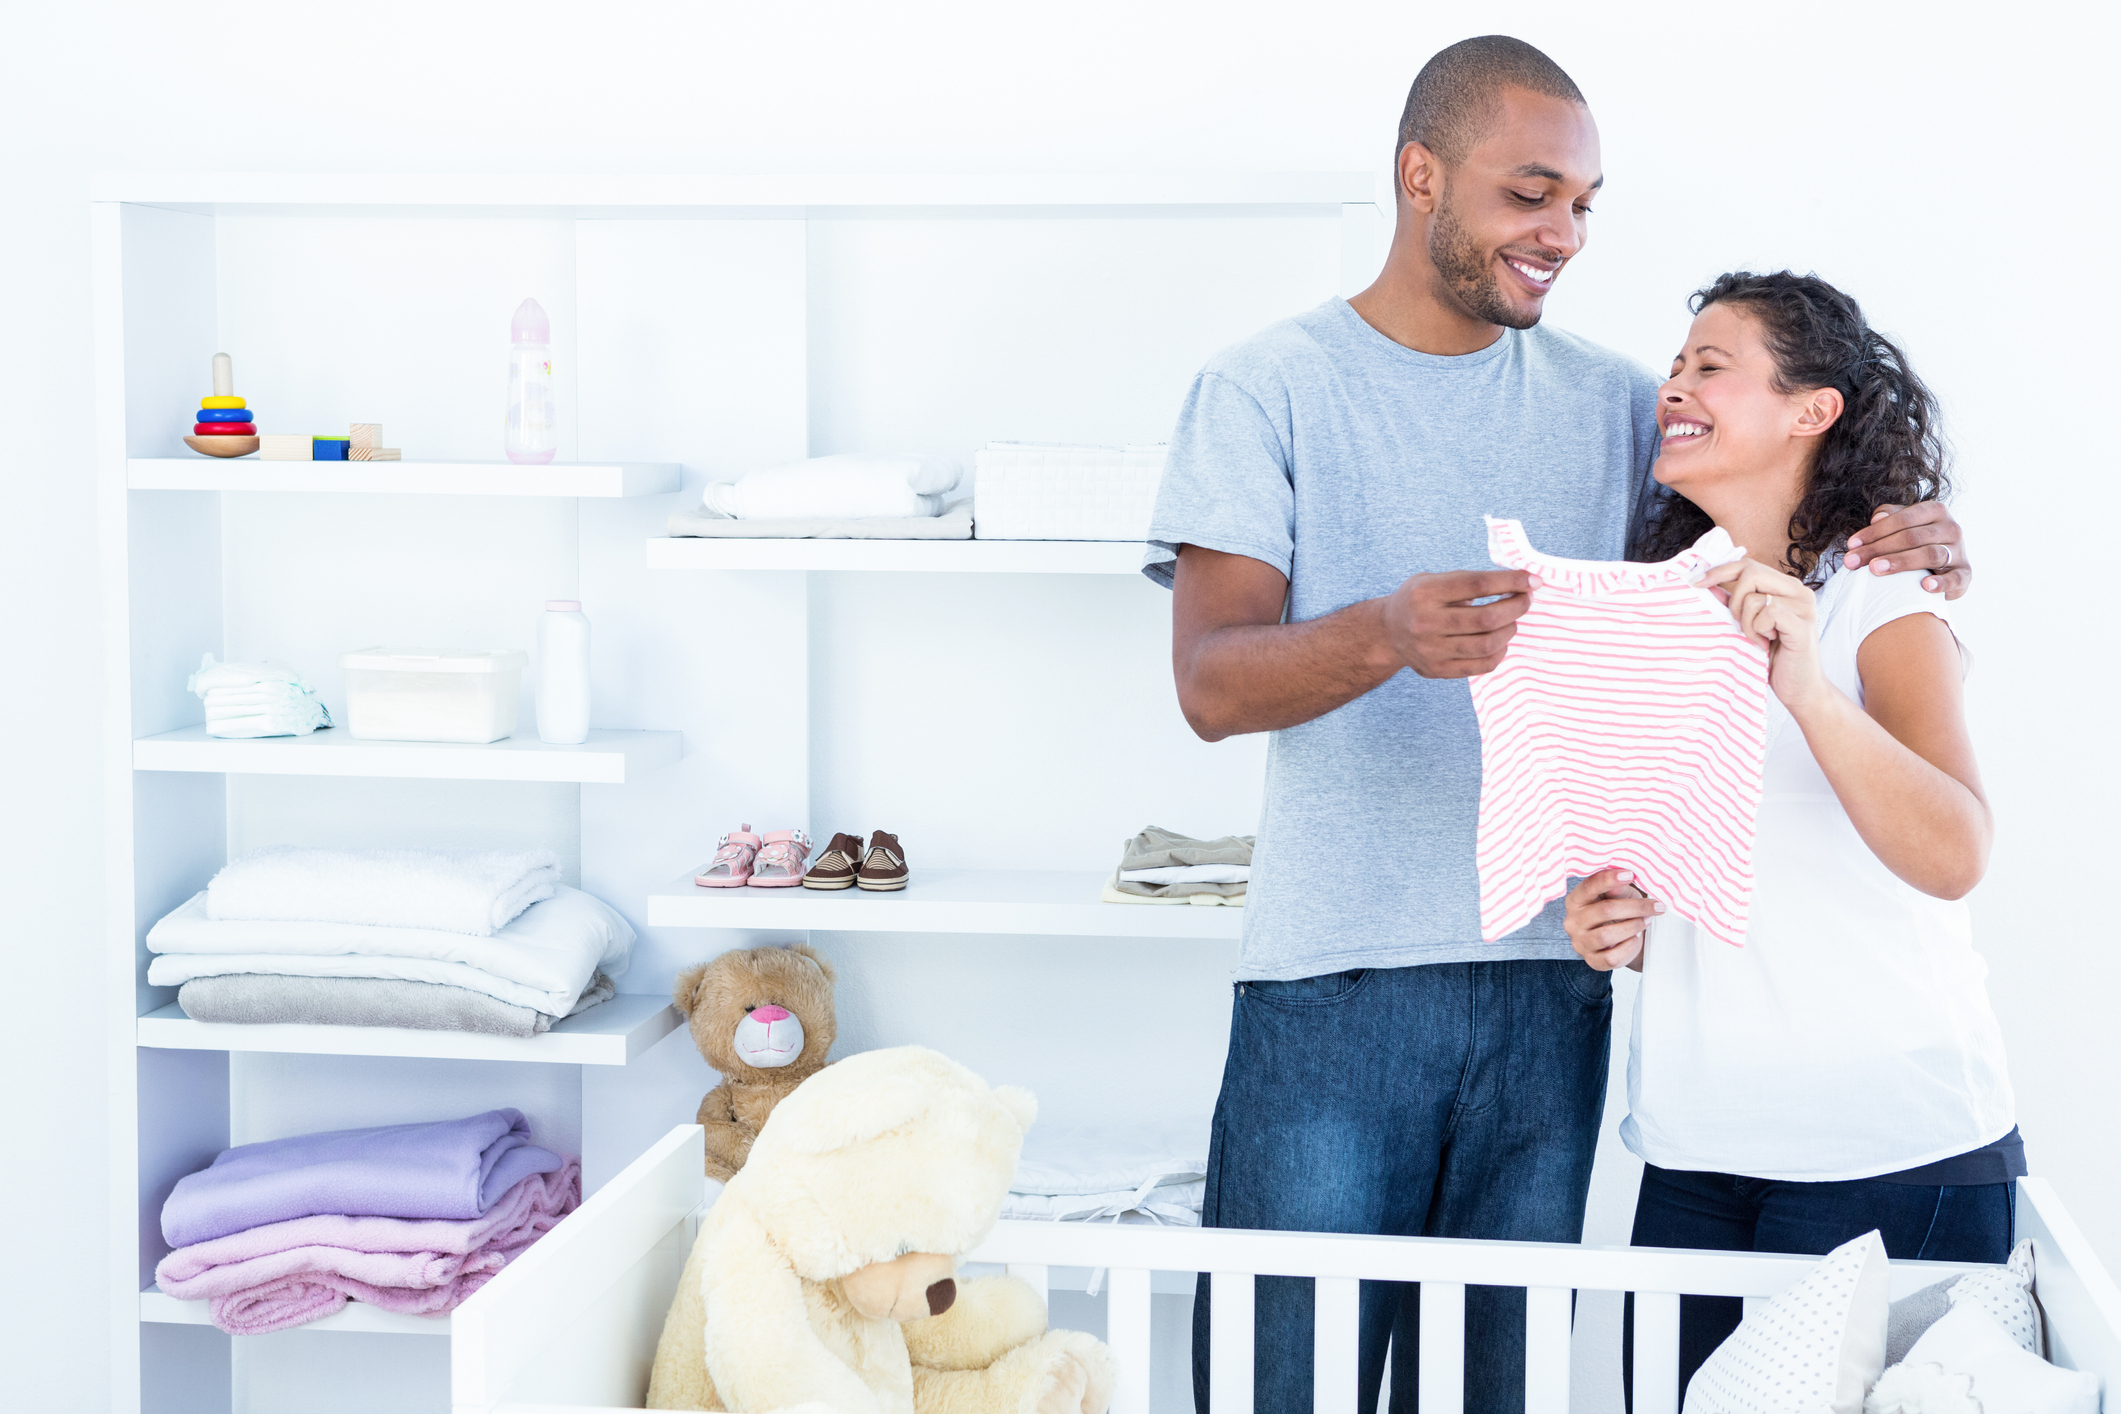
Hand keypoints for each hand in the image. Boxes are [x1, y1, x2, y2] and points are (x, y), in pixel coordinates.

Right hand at [1380, 569, 1531, 677]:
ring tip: (1512, 621)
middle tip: (1526, 599)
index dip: (1511, 581)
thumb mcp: (1433, 580)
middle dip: (1516, 606)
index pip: (1478, 584)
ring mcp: (1431, 650)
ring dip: (1510, 630)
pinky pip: (1481, 665)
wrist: (1387, 633)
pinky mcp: (1438, 670)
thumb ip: (1469, 582)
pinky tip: (1499, 641)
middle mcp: (1426, 622)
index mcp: (1425, 592)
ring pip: (1487, 643)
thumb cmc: (1419, 600)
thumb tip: (1519, 584)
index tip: (1533, 580)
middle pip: (1486, 617)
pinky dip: (1499, 652)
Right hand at [1565, 868, 1661, 970]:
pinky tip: (1636, 939)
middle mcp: (1572, 922)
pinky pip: (1612, 958)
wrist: (1618, 937)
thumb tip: (1618, 884)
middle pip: (1605, 911)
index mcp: (1575, 901)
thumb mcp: (1619, 894)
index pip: (1589, 887)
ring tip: (1646, 921)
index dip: (1609, 879)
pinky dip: (1629, 947)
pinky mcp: (1592, 961)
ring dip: (1633, 927)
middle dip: (1635, 907)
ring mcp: (1580, 943)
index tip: (1630, 874)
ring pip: (1607, 935)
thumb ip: (1616, 889)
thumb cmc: (1617, 909)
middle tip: (1657, 906)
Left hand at [1699, 558, 1825, 708]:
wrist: (1799, 689)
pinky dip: (1757, 630)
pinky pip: (1767, 613)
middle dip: (1733, 600)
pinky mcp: (1803, 624)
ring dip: (1746, 623)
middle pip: (1751, 572)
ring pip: (1755, 597)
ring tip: (1758, 639)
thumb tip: (1705, 585)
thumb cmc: (1774, 658)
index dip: (1720, 570)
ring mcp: (1804, 607)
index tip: (1697, 583)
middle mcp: (1798, 591)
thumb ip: (1732, 604)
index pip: (1748, 565)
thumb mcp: (1748, 626)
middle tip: (1738, 624)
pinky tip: (1765, 644)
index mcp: (1786, 587)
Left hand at [1844, 502, 1968, 598]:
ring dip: (1900, 562)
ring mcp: (1959, 551)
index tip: (1851, 545)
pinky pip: (1955, 578)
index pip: (1903, 518)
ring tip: (1874, 569)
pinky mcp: (1965, 574)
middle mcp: (1951, 528)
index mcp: (1935, 511)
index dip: (1875, 531)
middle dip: (1878, 549)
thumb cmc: (1915, 542)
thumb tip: (1877, 518)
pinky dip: (1941, 583)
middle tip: (1852, 562)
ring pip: (1930, 554)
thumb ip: (1889, 517)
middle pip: (1912, 537)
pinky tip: (1924, 586)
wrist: (1943, 566)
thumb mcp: (1902, 525)